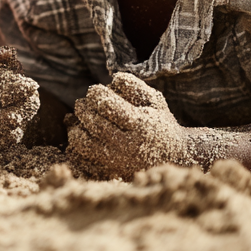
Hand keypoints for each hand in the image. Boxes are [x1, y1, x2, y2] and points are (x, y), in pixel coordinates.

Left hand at [67, 72, 194, 178]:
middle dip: (84, 109)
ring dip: (76, 128)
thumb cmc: (160, 123)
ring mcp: (118, 162)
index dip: (97, 95)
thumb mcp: (155, 101)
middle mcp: (128, 145)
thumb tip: (114, 77)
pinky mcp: (110, 172)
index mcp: (140, 125)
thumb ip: (135, 86)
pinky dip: (76, 146)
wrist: (174, 157)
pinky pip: (83, 160)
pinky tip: (82, 135)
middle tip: (82, 103)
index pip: (109, 106)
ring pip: (84, 144)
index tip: (94, 90)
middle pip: (95, 125)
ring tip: (80, 119)